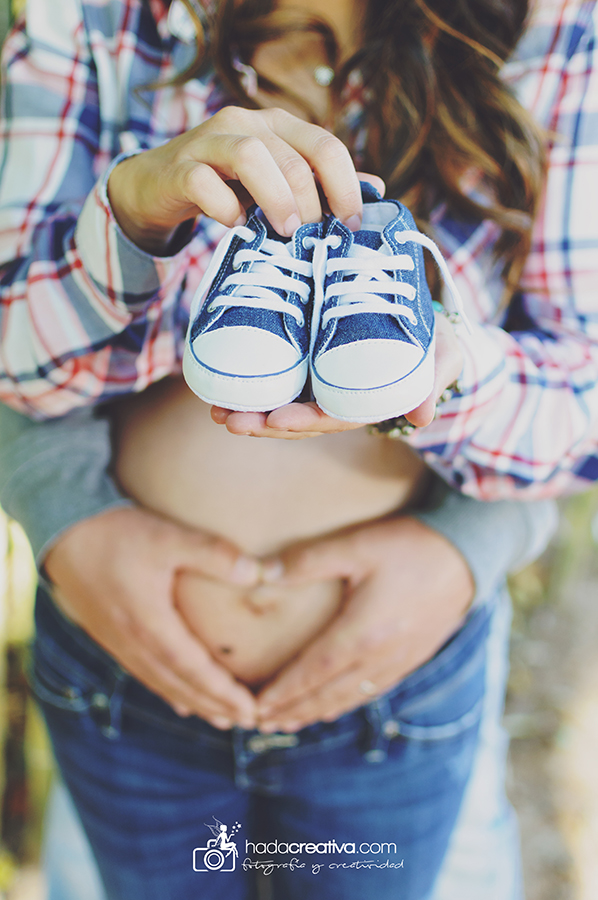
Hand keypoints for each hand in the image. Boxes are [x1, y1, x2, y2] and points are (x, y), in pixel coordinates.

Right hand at [44, 506, 261, 728]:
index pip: (194, 671)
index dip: (224, 694)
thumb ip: (213, 553)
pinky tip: (178, 698)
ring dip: (194, 703)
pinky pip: (143, 673)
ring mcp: (118, 641)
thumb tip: (257, 573)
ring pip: (161, 683)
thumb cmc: (117, 532)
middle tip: (249, 722)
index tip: (252, 710)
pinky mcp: (110, 634)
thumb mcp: (168, 536)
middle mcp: (133, 642)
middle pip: (180, 685)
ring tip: (222, 719)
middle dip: (215, 706)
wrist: (62, 530)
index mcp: (150, 624)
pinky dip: (167, 690)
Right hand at [108, 107, 375, 252]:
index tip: (351, 225)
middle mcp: (246, 124)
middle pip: (294, 158)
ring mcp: (210, 142)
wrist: (157, 187)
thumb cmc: (227, 187)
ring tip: (283, 231)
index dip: (346, 188)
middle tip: (310, 237)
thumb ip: (322, 184)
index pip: (326, 148)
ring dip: (275, 199)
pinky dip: (225, 209)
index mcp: (279, 126)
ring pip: (251, 157)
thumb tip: (378, 188)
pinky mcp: (179, 168)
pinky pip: (204, 183)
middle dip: (311, 204)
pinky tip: (235, 226)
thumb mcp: (277, 183)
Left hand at [212, 312, 463, 438]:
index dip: (302, 422)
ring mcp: (317, 381)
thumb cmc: (434, 342)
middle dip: (261, 422)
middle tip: (230, 418)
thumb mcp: (443, 357)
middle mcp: (334, 397)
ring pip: (278, 401)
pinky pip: (275, 377)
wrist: (424, 322)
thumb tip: (423, 417)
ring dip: (246, 408)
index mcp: (361, 402)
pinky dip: (248, 382)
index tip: (276, 419)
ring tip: (215, 408)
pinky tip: (219, 382)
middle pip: (294, 417)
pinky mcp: (306, 360)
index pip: (329, 419)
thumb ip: (434, 382)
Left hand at [256, 516, 474, 731]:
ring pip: (351, 697)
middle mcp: (381, 656)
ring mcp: (401, 659)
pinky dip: (348, 703)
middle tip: (261, 724)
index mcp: (362, 633)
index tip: (256, 707)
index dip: (282, 692)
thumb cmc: (409, 545)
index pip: (311, 672)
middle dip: (293, 711)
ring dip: (318, 712)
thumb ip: (307, 560)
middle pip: (328, 694)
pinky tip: (337, 704)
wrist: (469, 551)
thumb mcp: (355, 545)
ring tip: (291, 721)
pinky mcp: (415, 655)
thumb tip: (262, 573)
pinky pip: (375, 690)